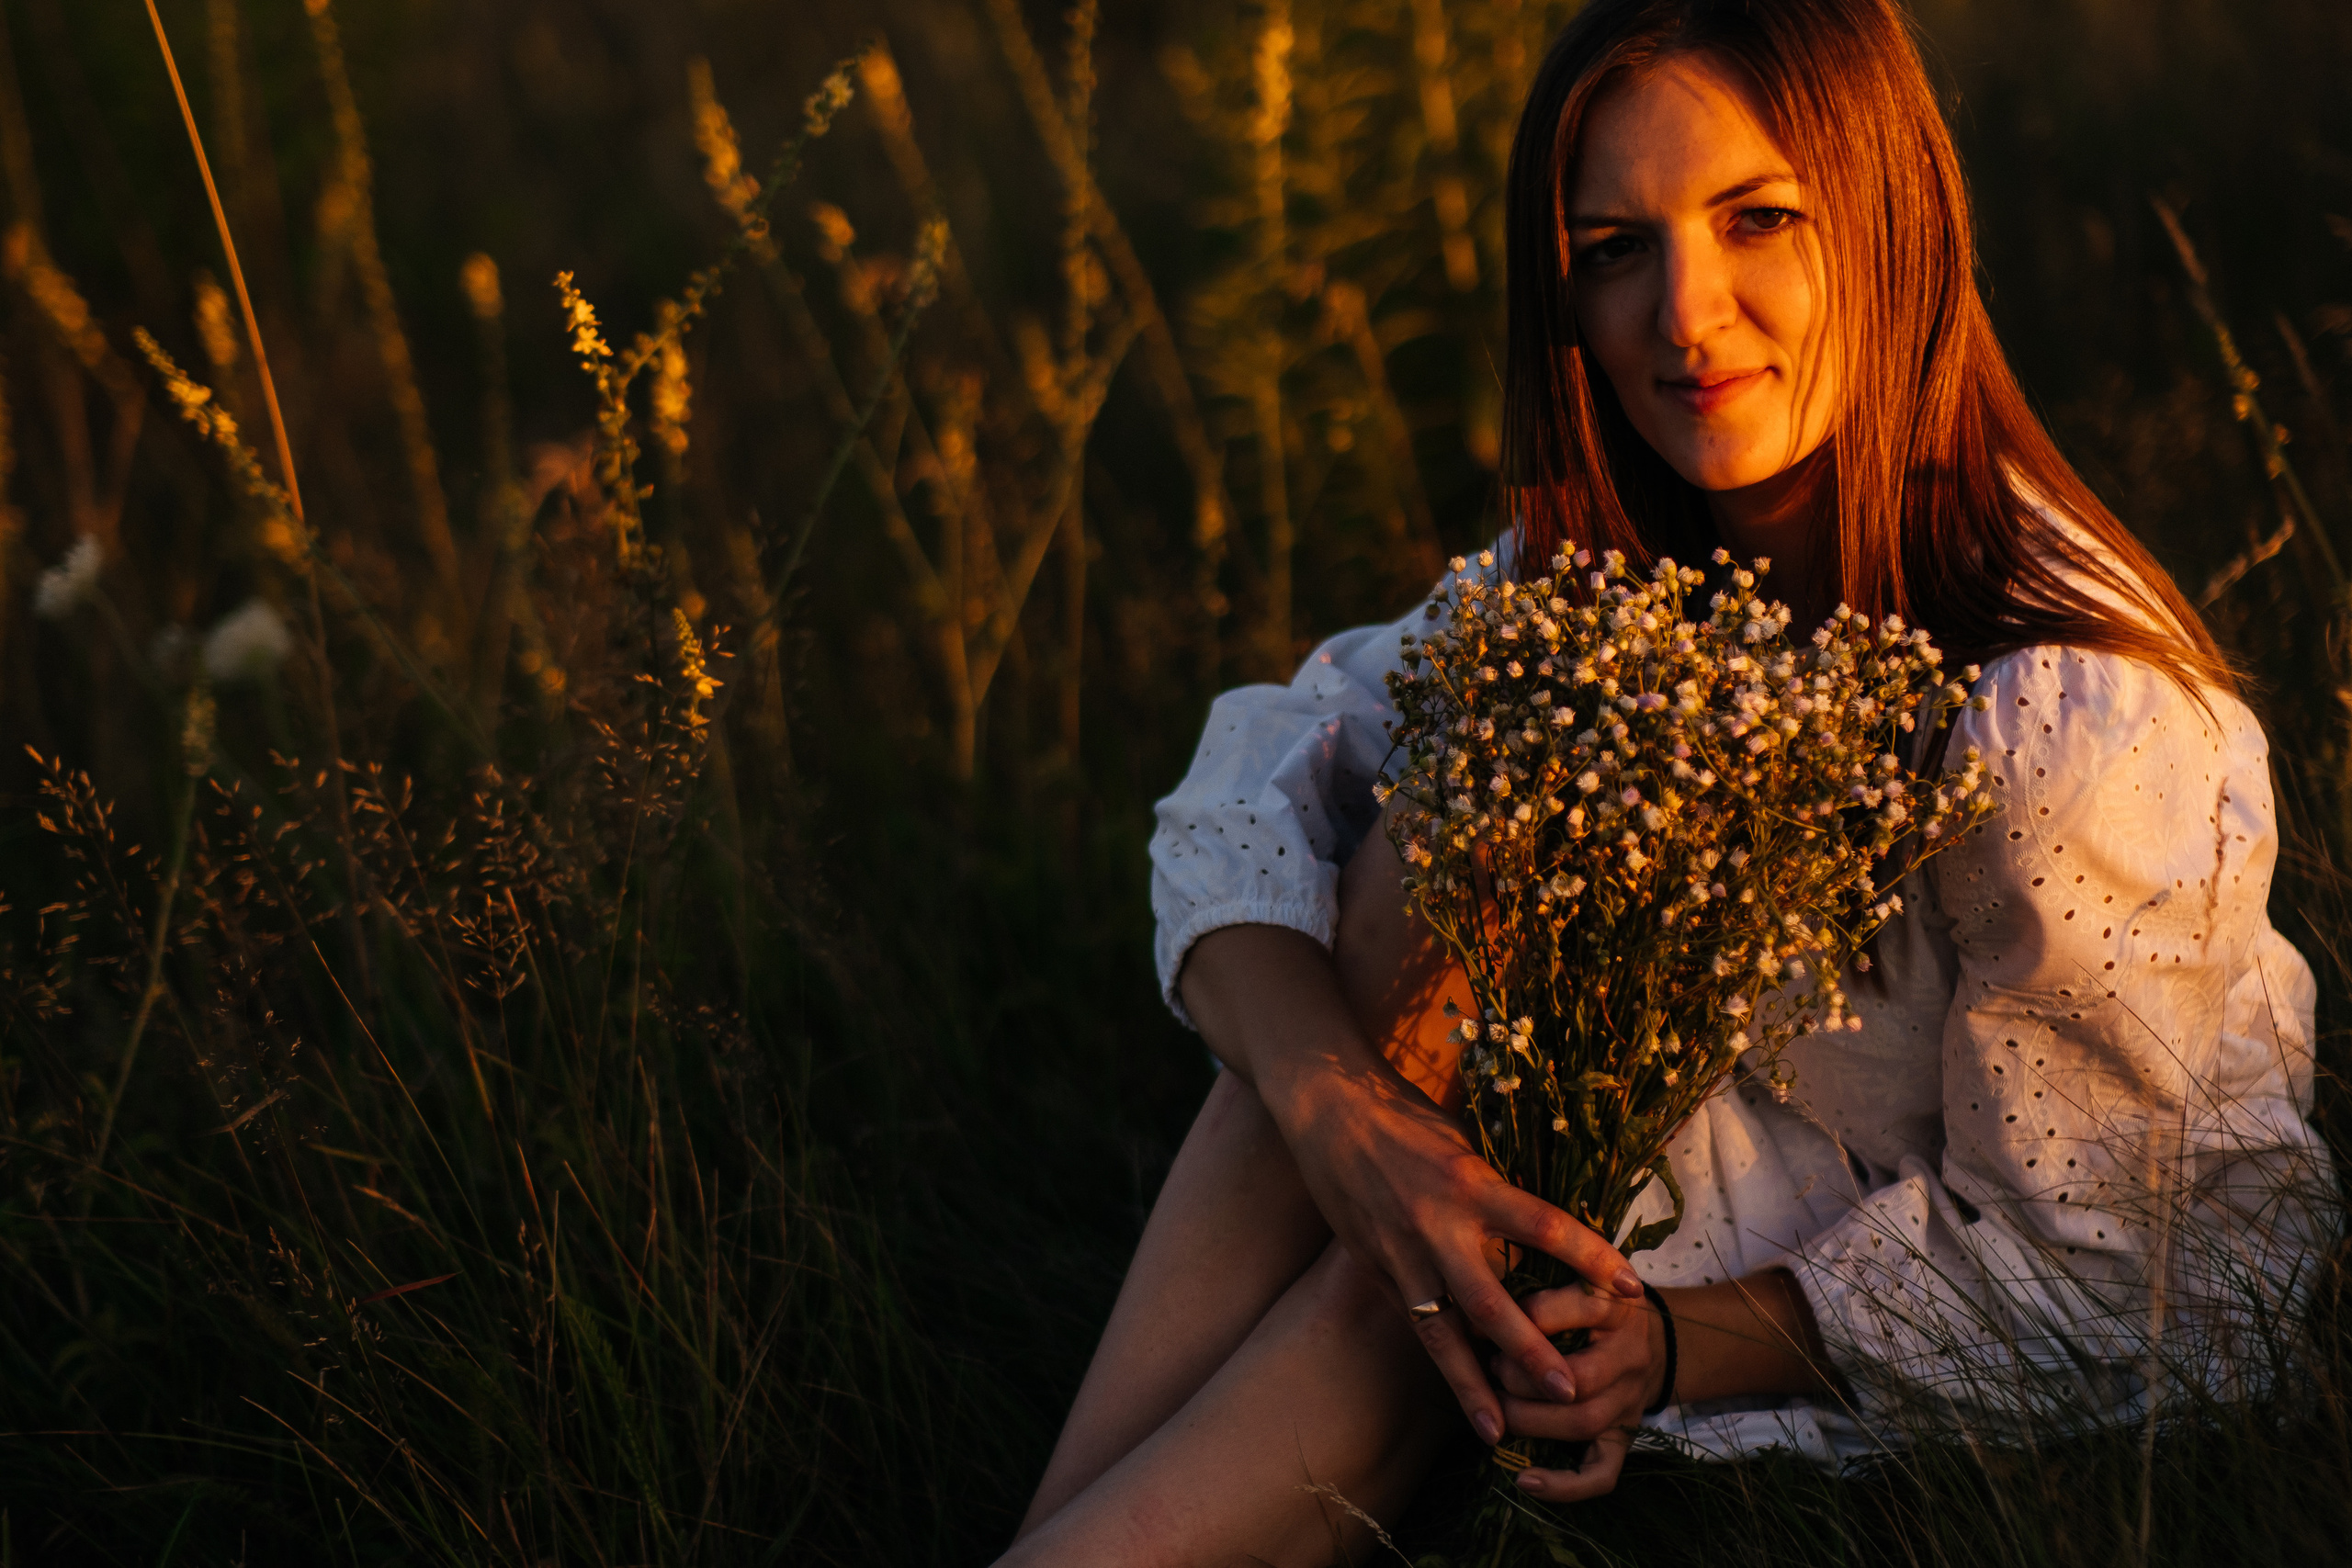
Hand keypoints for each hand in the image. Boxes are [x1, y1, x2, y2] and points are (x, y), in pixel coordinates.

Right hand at [1274, 1060, 1647, 1449]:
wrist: (1329, 1111)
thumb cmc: (1406, 1117)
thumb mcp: (1462, 1145)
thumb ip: (1494, 1191)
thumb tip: (1537, 1227)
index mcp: (1471, 1184)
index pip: (1545, 1226)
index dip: (1590, 1257)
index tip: (1630, 1287)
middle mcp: (1438, 1227)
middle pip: (1490, 1303)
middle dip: (1531, 1351)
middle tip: (1568, 1391)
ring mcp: (1402, 1254)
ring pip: (1442, 1332)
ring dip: (1471, 1385)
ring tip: (1498, 1430)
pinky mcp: (1376, 1268)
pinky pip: (1415, 1319)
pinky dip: (1439, 1355)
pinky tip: (1457, 1389)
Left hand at [1489, 1281, 1663, 1501]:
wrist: (1656, 1339)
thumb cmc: (1597, 1304)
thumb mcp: (1581, 1277)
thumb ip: (1543, 1282)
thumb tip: (1479, 1298)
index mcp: (1619, 1307)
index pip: (1578, 1308)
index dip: (1528, 1316)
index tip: (1489, 1318)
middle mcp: (1629, 1356)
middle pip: (1580, 1379)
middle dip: (1524, 1379)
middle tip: (1493, 1369)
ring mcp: (1628, 1401)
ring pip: (1584, 1423)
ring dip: (1531, 1421)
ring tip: (1498, 1409)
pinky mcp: (1624, 1437)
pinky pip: (1602, 1473)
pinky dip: (1564, 1486)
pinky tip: (1525, 1481)